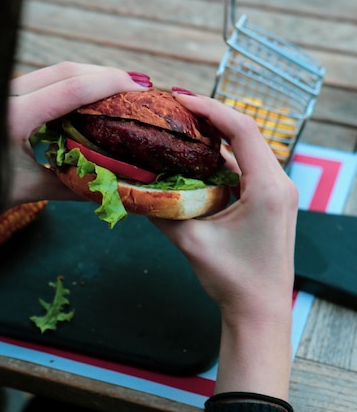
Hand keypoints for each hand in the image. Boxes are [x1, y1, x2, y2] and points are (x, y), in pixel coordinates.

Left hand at [6, 62, 150, 206]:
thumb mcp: (25, 190)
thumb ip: (69, 187)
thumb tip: (112, 190)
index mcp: (11, 117)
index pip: (69, 88)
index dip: (108, 83)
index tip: (139, 87)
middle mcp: (6, 94)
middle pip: (65, 70)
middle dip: (105, 74)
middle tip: (139, 86)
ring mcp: (4, 90)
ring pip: (54, 71)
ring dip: (90, 76)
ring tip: (121, 89)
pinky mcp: (5, 93)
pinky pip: (44, 81)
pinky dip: (72, 84)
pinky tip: (89, 95)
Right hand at [152, 93, 298, 399]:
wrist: (260, 311)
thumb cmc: (233, 280)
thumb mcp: (192, 242)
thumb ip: (162, 210)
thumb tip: (132, 186)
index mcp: (268, 187)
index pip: (242, 131)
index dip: (211, 110)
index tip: (182, 100)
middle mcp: (279, 184)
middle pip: (245, 135)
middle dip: (211, 119)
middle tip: (177, 110)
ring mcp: (277, 193)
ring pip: (246, 152)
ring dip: (216, 141)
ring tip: (182, 130)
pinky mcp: (270, 202)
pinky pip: (246, 170)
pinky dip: (222, 162)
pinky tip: (196, 162)